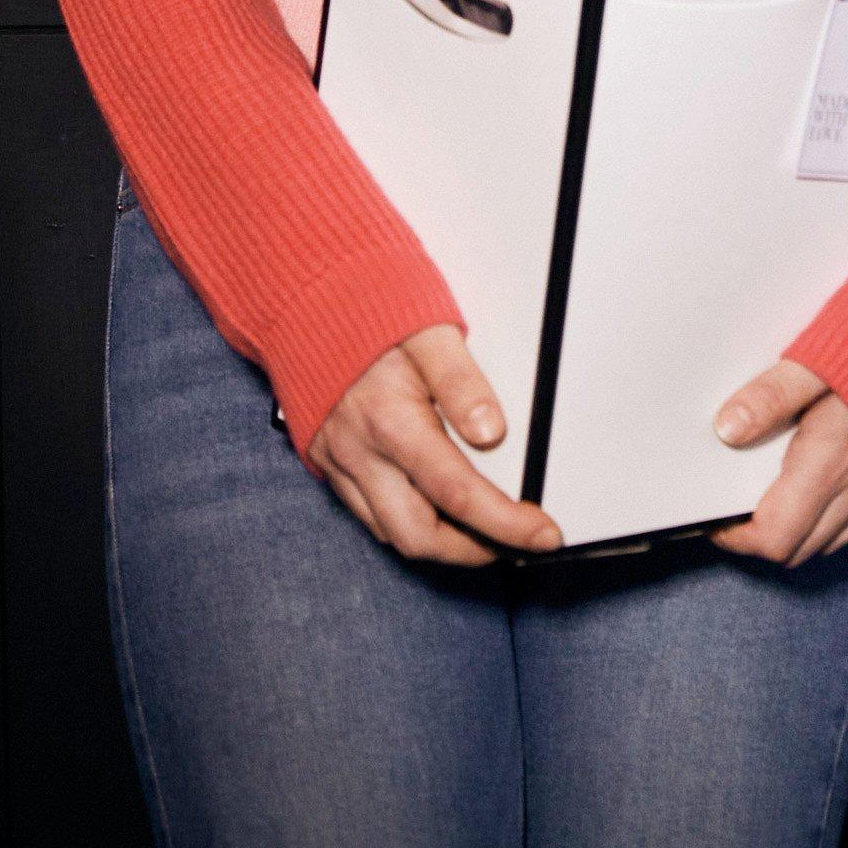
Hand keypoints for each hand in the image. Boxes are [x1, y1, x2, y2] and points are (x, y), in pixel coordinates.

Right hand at [308, 323, 563, 567]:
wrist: (305, 296)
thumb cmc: (372, 309)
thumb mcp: (429, 330)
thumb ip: (462, 382)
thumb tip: (492, 433)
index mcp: (390, 420)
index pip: (457, 492)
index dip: (505, 524)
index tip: (543, 535)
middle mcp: (360, 452)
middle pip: (418, 535)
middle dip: (471, 551)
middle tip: (515, 542)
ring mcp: (339, 462)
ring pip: (391, 533)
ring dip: (439, 543)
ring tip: (483, 531)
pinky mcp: (327, 462)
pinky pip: (368, 514)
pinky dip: (405, 523)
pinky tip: (435, 510)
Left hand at [709, 357, 847, 564]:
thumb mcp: (822, 353)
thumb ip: (773, 394)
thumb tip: (727, 428)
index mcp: (832, 459)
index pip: (774, 537)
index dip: (738, 538)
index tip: (718, 517)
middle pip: (799, 548)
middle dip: (763, 537)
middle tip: (737, 505)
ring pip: (831, 539)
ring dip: (798, 530)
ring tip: (775, 493)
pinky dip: (832, 516)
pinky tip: (823, 480)